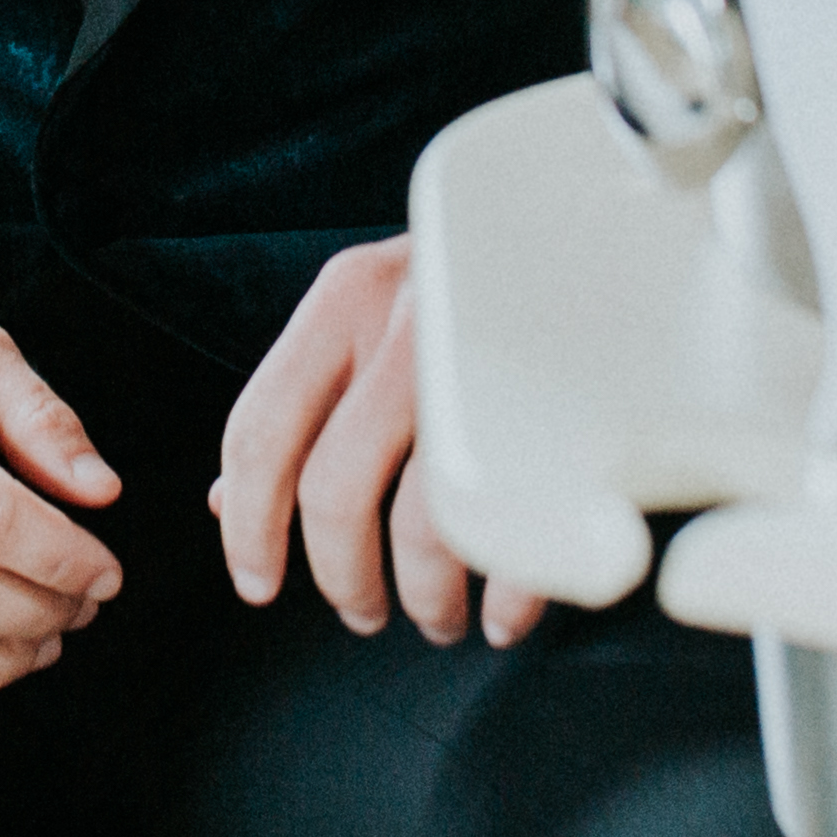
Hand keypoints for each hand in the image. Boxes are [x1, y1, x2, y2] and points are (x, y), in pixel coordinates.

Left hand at [214, 235, 541, 648]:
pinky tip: (505, 611)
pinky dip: (508, 593)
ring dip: (426, 598)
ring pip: (425, 522)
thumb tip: (225, 501)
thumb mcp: (379, 306)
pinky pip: (520, 528)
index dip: (249, 527)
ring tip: (439, 616)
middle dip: (342, 577)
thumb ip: (306, 395)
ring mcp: (490, 361)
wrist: (611, 219)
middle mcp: (409, 321)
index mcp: (347, 295)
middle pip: (335, 490)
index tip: (257, 585)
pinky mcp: (570, 399)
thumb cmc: (480, 282)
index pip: (260, 429)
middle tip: (362, 612)